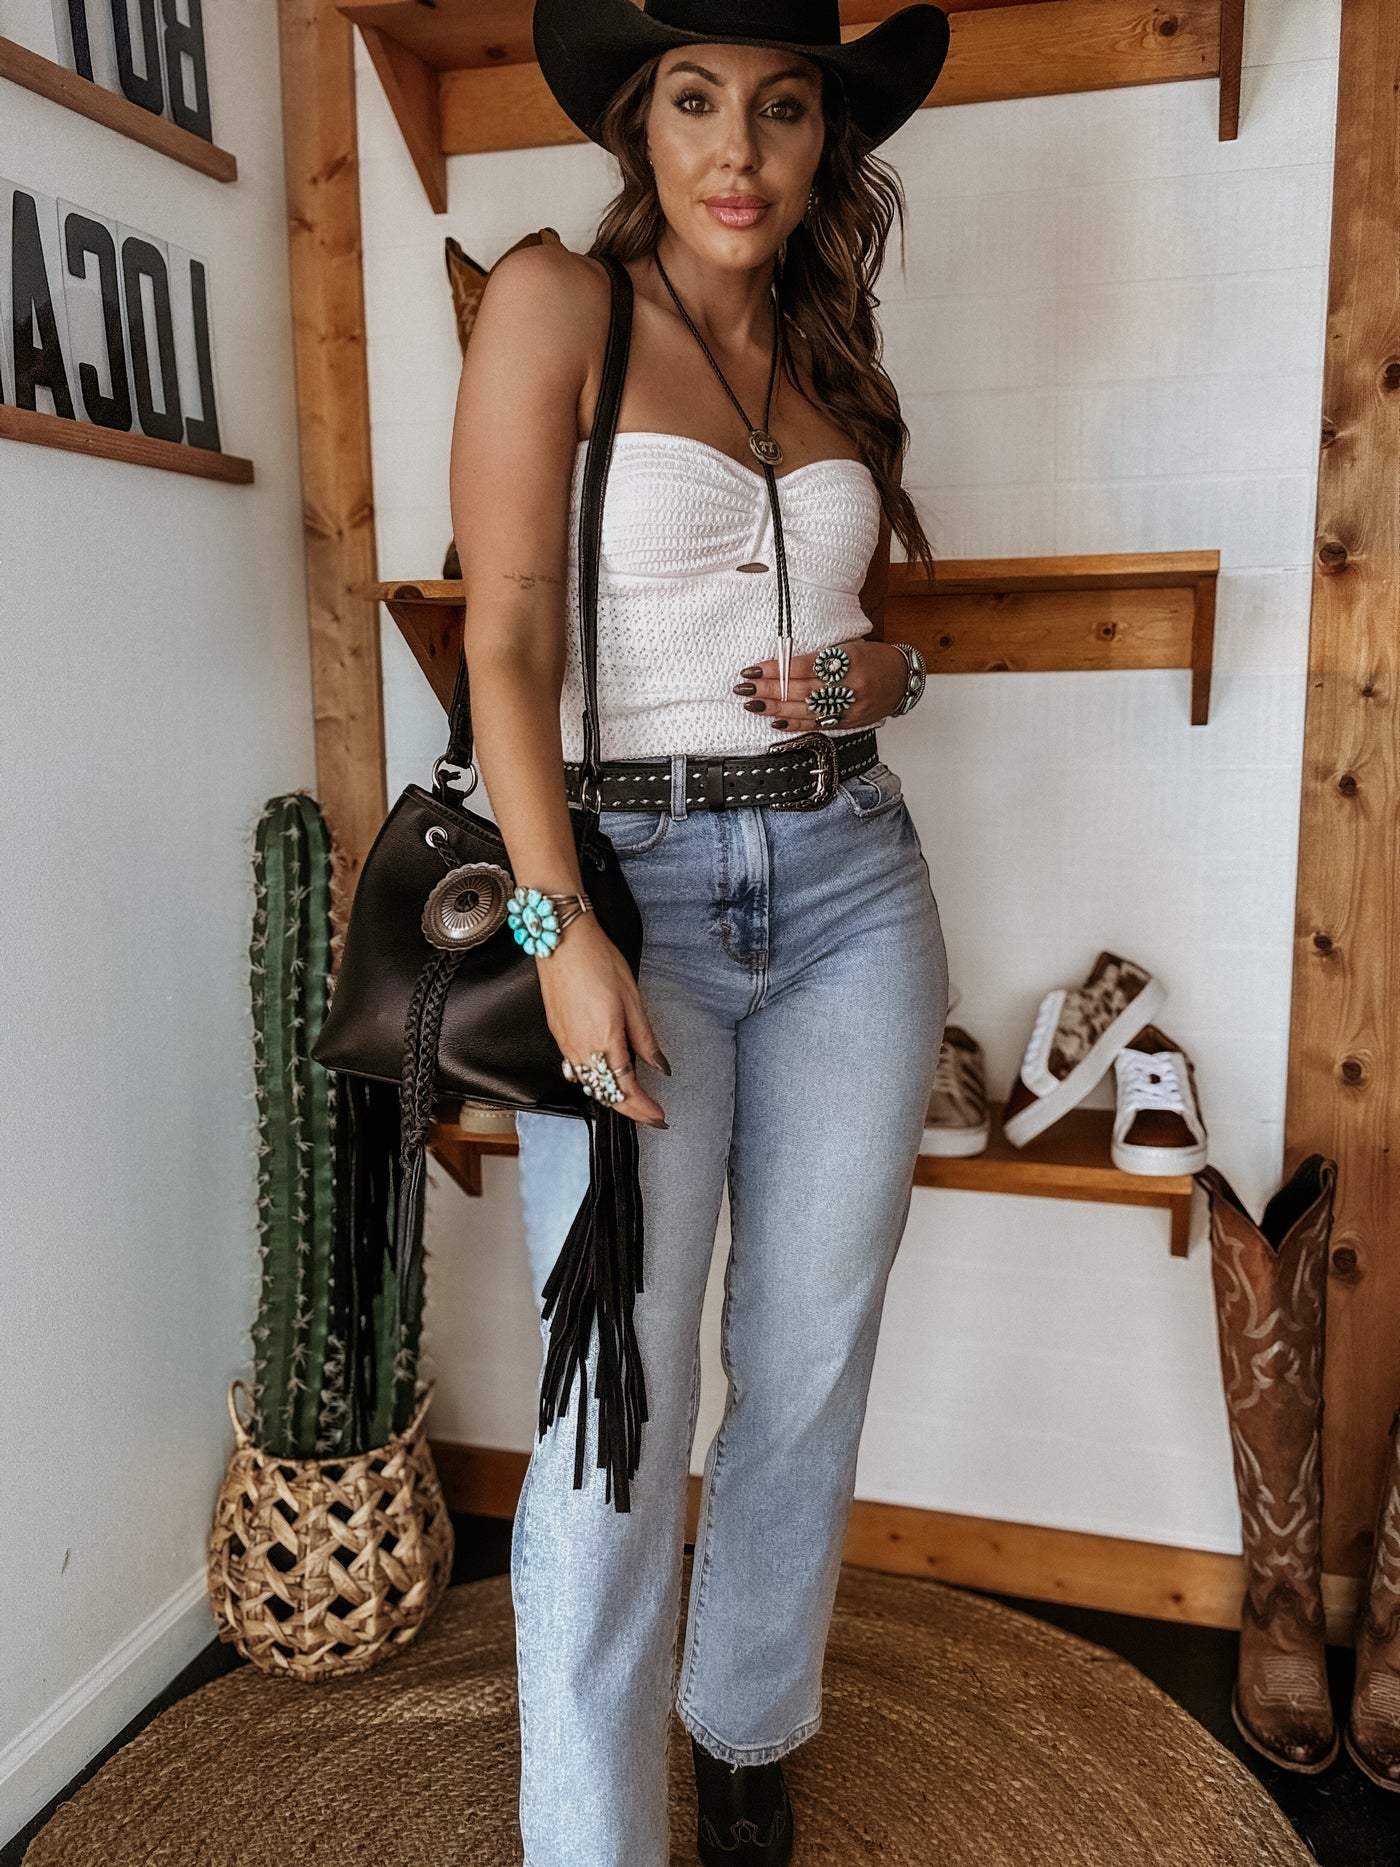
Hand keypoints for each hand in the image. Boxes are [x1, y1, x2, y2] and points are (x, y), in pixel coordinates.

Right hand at [534, 915, 669, 1128]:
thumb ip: (645, 1039)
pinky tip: (605, 1074)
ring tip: (633, 1097)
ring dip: (611, 1096)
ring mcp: (566, 1043)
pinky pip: (576, 1069)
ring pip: (589, 1084)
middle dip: (630, 1109)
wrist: (562, 940)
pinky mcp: (558, 1034)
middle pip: (605, 1093)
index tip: (660, 1117)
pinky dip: (594, 1080)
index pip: (626, 1089)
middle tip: (652, 1114)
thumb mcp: (632, 999)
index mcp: (605, 1040)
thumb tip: (659, 1067)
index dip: (644, 1109)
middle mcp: (581, 1048)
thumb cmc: (598, 961)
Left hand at [731, 638, 907, 731]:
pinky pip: (817, 724)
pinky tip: (775, 722)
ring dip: (775, 708)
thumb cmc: (874, 658)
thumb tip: (782, 663)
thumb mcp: (849, 646)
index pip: (803, 666)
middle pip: (801, 690)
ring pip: (806, 710)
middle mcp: (848, 685)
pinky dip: (795, 723)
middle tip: (744, 689)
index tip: (753, 669)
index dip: (776, 669)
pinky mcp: (848, 722)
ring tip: (753, 705)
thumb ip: (820, 656)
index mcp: (848, 660)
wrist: (904, 680)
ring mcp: (848, 707)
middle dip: (769, 690)